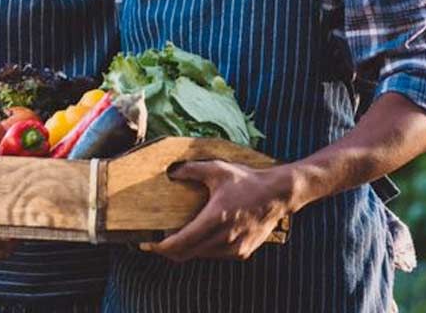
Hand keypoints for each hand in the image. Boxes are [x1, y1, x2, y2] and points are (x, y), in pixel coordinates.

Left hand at [140, 160, 294, 261]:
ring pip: (201, 256)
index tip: (148, 243)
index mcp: (216, 217)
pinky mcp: (242, 252)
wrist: (277, 194)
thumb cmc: (247, 180)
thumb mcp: (218, 169)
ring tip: (178, 235)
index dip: (161, 247)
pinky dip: (204, 248)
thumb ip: (192, 169)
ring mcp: (234, 248)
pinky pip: (216, 255)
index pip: (181, 243)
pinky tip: (203, 234)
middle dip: (169, 250)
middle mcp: (224, 237)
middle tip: (157, 241)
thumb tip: (171, 171)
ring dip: (188, 249)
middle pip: (187, 254)